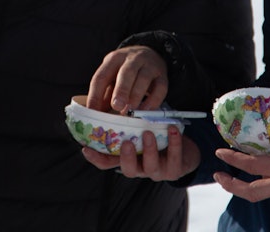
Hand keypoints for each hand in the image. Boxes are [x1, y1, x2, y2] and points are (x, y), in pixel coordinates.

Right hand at [82, 125, 200, 181]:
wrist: (183, 146)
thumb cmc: (155, 132)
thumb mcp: (137, 126)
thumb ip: (123, 120)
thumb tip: (107, 98)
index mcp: (127, 158)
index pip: (107, 162)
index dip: (96, 158)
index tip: (86, 148)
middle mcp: (139, 167)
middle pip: (128, 170)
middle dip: (126, 158)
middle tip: (126, 142)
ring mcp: (156, 171)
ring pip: (151, 167)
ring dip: (149, 150)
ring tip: (149, 133)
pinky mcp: (174, 170)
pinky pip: (174, 160)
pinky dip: (174, 144)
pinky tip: (172, 129)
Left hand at [86, 45, 167, 112]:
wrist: (151, 53)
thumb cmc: (125, 70)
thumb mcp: (112, 75)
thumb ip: (104, 93)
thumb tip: (95, 113)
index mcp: (114, 59)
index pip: (102, 75)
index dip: (96, 94)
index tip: (92, 111)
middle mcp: (132, 59)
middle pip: (126, 73)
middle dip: (121, 90)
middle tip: (116, 106)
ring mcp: (149, 66)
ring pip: (143, 78)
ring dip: (136, 96)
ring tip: (129, 111)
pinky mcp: (163, 76)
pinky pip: (160, 88)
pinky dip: (153, 101)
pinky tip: (145, 111)